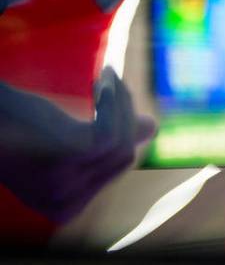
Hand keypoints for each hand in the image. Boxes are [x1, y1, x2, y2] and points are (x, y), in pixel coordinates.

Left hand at [0, 69, 156, 222]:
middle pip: (124, 158)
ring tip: (108, 75)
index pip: (115, 169)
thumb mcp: (65, 139)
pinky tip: (104, 79)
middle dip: (126, 115)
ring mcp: (66, 183)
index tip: (118, 99)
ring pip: (122, 145)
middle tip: (113, 81)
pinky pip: (112, 131)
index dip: (125, 132)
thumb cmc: (14, 126)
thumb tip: (152, 127)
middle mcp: (64, 204)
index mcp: (63, 208)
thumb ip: (105, 139)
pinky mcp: (69, 157)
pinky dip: (114, 101)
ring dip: (120, 103)